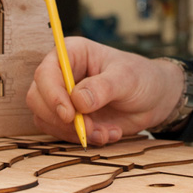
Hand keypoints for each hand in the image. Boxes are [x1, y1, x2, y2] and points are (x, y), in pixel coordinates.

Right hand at [26, 37, 184, 145]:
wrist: (155, 99)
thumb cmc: (142, 78)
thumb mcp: (127, 78)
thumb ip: (103, 87)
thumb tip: (78, 100)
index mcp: (72, 53)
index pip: (46, 72)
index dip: (52, 95)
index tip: (69, 115)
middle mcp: (61, 74)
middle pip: (37, 98)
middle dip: (61, 119)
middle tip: (89, 128)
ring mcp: (63, 97)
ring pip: (45, 119)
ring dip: (74, 133)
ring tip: (105, 132)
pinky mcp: (69, 118)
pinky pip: (61, 133)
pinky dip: (83, 139)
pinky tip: (108, 134)